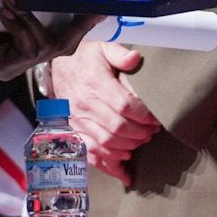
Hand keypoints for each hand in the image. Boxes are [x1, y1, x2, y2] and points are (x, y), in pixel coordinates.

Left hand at [0, 0, 101, 81]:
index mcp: (32, 37)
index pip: (67, 36)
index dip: (86, 23)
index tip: (102, 7)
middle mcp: (24, 56)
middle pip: (64, 46)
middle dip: (77, 25)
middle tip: (84, 5)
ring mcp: (12, 66)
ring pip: (45, 47)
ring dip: (34, 19)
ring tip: (12, 0)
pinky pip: (26, 50)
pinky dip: (22, 27)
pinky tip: (7, 12)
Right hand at [48, 40, 161, 185]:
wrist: (60, 67)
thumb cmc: (86, 59)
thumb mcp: (104, 49)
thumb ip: (121, 54)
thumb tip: (136, 59)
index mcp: (95, 82)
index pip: (124, 105)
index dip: (143, 116)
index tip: (156, 119)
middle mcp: (84, 104)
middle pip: (117, 128)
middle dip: (140, 134)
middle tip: (152, 133)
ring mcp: (78, 120)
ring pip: (105, 143)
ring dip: (127, 148)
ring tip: (141, 144)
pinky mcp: (74, 131)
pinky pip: (91, 153)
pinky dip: (108, 164)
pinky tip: (124, 168)